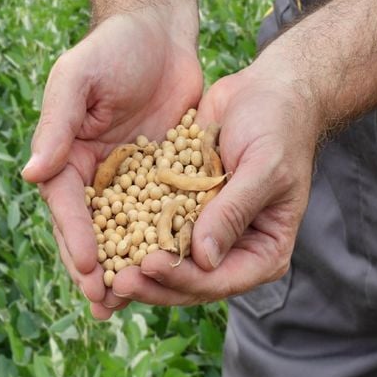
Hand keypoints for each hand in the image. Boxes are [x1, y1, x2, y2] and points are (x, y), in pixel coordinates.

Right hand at [22, 4, 202, 319]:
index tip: (89, 269)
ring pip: (123, 233)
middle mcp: (92, 174)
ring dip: (124, 269)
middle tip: (105, 305)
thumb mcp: (78, 80)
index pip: (66, 206)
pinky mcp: (160, 179)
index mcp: (66, 156)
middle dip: (95, 269)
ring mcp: (127, 180)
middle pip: (89, 231)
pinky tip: (172, 274)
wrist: (160, 31)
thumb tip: (31, 175)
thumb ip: (57, 125)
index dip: (75, 239)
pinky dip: (161, 246)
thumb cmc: (113, 48)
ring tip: (128, 307)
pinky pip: (159, 218)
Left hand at [110, 44, 322, 305]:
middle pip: (188, 282)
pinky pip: (152, 230)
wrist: (266, 93)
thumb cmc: (278, 128)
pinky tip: (98, 236)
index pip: (220, 280)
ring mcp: (204, 234)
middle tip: (114, 280)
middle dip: (151, 283)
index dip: (183, 278)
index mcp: (263, 252)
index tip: (148, 265)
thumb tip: (204, 258)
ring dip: (134, 266)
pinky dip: (128, 235)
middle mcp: (232, 251)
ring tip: (99, 269)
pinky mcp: (180, 212)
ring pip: (166, 263)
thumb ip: (233, 212)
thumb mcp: (263, 167)